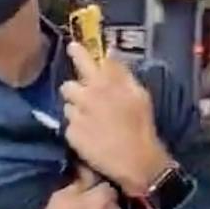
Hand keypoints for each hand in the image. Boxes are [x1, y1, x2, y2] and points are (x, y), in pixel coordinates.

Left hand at [60, 44, 173, 197]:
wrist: (137, 161)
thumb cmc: (142, 126)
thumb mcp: (139, 95)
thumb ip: (121, 72)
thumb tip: (110, 51)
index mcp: (104, 84)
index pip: (84, 60)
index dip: (77, 52)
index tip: (72, 47)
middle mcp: (86, 96)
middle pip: (68, 85)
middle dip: (75, 90)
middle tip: (87, 100)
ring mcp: (76, 116)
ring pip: (67, 106)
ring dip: (76, 110)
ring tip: (92, 122)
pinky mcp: (71, 134)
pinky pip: (69, 126)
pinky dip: (78, 129)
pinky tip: (91, 136)